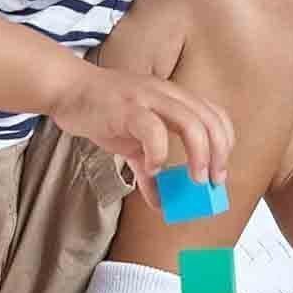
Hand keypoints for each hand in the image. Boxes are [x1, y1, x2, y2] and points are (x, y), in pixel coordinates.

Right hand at [46, 61, 234, 210]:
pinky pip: (152, 128)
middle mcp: (167, 94)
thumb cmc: (102, 111)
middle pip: (209, 120)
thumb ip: (148, 168)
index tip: (219, 171)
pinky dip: (159, 151)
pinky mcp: (126, 107)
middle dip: (217, 154)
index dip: (224, 143)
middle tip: (212, 182)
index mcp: (174, 98)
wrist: (67, 89)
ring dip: (199, 154)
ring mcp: (148, 98)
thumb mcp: (133, 141)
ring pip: (189, 122)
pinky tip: (153, 168)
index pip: (215, 115)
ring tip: (194, 180)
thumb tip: (160, 202)